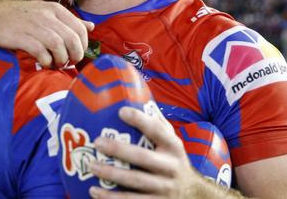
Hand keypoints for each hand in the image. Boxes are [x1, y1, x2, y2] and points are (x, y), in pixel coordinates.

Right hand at [0, 0, 93, 67]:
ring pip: (58, 45)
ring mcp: (33, 25)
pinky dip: (46, 60)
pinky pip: (40, 51)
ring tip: (56, 63)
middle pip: (71, 38)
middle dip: (75, 54)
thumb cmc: (22, 16)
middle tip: (69, 62)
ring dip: (60, 58)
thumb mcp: (47, 13)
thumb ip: (69, 21)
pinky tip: (44, 62)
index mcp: (56, 9)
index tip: (77, 54)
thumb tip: (91, 27)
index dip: (83, 45)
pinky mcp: (20, 36)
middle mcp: (47, 15)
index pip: (80, 28)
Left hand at [89, 107, 241, 198]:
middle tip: (97, 141)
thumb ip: (158, 125)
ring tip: (91, 166)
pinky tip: (94, 191)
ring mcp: (164, 189)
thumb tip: (135, 98)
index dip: (141, 121)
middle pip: (143, 158)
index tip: (121, 111)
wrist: (195, 195)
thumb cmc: (175, 162)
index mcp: (174, 148)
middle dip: (119, 150)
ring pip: (135, 182)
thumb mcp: (173, 143)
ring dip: (111, 175)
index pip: (158, 131)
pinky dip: (111, 198)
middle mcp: (171, 168)